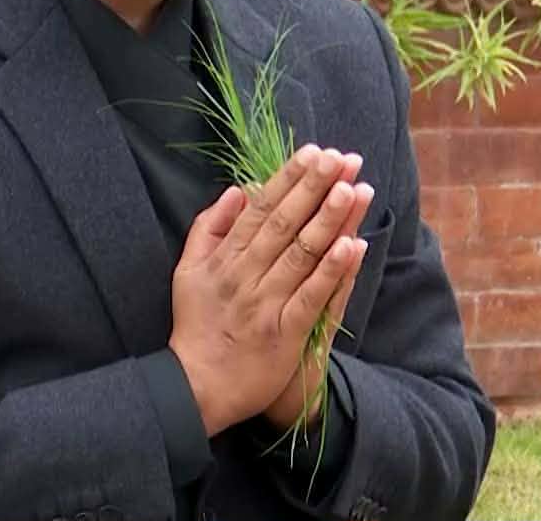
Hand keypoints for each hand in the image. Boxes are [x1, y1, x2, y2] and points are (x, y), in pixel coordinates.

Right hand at [169, 146, 371, 436]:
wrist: (196, 386)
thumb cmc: (195, 326)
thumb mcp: (186, 272)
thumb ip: (207, 228)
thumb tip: (236, 191)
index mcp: (224, 258)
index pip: (261, 208)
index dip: (289, 179)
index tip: (313, 152)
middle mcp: (245, 274)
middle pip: (285, 223)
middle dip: (315, 187)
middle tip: (341, 158)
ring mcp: (266, 303)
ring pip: (302, 254)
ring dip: (329, 219)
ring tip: (354, 189)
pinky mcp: (284, 332)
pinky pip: (312, 296)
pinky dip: (333, 270)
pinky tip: (352, 246)